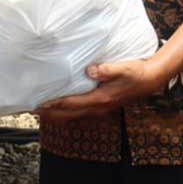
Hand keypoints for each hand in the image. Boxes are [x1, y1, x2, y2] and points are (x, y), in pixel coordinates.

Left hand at [34, 59, 163, 121]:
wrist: (151, 80)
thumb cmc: (136, 73)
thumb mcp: (123, 68)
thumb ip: (107, 69)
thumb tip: (91, 70)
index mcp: (99, 99)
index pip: (71, 103)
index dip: (53, 104)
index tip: (38, 104)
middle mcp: (97, 107)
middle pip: (68, 114)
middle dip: (49, 113)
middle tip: (31, 110)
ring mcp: (99, 108)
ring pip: (73, 115)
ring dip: (56, 114)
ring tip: (41, 110)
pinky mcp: (102, 105)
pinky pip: (79, 111)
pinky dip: (67, 111)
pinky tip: (62, 105)